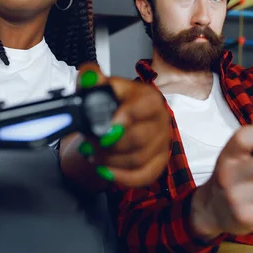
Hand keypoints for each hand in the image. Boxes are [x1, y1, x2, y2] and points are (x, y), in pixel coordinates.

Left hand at [73, 63, 170, 187]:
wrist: (115, 123)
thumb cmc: (110, 104)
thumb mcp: (99, 88)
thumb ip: (92, 78)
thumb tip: (89, 76)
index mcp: (149, 98)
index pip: (145, 107)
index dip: (125, 117)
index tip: (105, 127)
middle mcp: (160, 120)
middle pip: (139, 138)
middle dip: (109, 144)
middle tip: (90, 142)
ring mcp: (162, 143)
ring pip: (138, 159)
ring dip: (110, 160)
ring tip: (92, 153)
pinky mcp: (159, 162)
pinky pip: (143, 176)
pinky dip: (120, 176)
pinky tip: (105, 170)